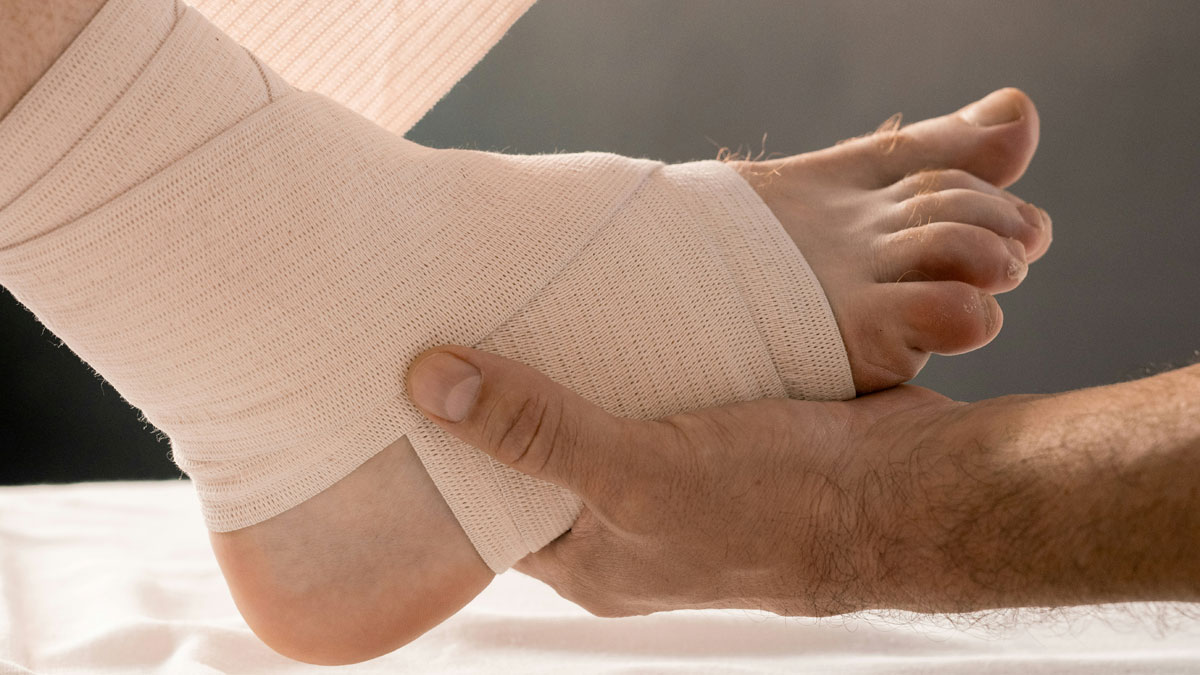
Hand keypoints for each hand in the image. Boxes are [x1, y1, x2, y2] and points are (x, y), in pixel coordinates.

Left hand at [405, 345, 974, 616]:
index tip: (407, 386)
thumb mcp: (639, 472)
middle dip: (502, 397)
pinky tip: (611, 299)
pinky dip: (629, 351)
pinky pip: (651, 388)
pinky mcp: (715, 433)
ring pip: (597, 414)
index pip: (486, 509)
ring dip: (569, 365)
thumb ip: (535, 431)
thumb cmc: (780, 506)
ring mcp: (672, 478)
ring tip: (521, 295)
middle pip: (538, 455)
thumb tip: (429, 385)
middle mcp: (625, 525)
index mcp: (592, 559)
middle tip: (456, 322)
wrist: (908, 491)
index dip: (444, 452)